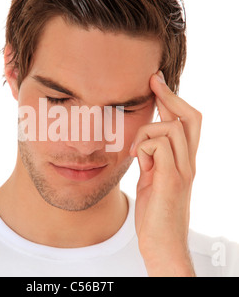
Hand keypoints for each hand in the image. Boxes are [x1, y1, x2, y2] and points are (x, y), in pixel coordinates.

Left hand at [130, 71, 201, 276]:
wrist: (162, 244)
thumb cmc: (155, 213)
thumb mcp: (153, 179)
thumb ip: (153, 159)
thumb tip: (145, 141)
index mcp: (184, 161)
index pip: (186, 122)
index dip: (173, 99)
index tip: (157, 82)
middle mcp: (188, 162)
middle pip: (189, 117)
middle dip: (169, 95)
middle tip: (152, 81)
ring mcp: (182, 170)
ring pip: (171, 127)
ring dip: (146, 133)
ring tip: (136, 153)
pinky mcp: (171, 180)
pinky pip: (159, 146)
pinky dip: (143, 147)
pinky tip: (137, 161)